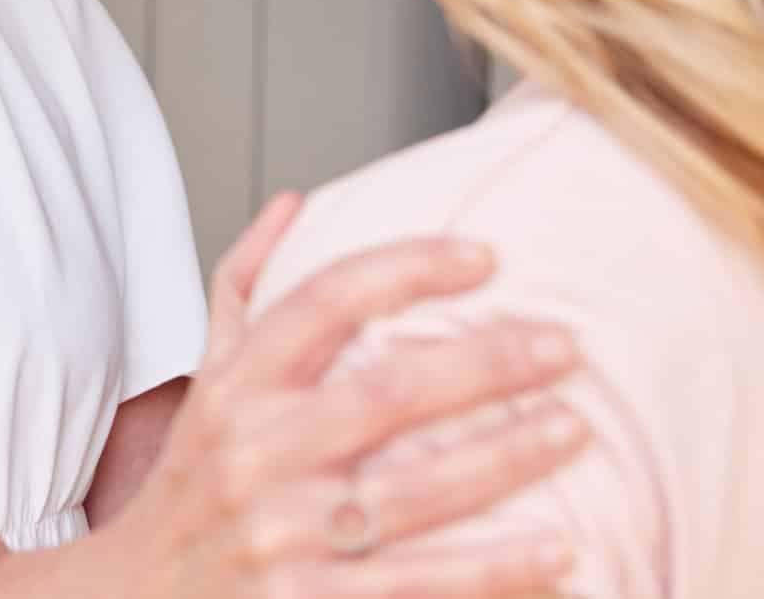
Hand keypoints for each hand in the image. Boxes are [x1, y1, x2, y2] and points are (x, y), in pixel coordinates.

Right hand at [94, 196, 587, 598]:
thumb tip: (295, 203)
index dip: (408, 267)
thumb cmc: (190, 488)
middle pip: (383, 394)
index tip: (486, 256)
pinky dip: (488, 570)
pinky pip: (411, 585)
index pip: (324, 301)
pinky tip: (556, 550)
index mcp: (234, 387)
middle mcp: (251, 455)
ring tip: (573, 429)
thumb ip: (245, 289)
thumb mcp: (205, 381)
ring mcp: (277, 536)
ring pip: (409, 492)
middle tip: (563, 345)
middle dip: (484, 365)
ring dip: (502, 460)